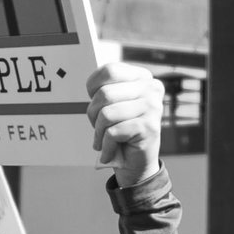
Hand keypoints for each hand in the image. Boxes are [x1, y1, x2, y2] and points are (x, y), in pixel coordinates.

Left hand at [87, 62, 163, 188]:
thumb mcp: (113, 103)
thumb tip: (81, 80)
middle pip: (105, 94)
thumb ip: (106, 88)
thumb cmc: (120, 129)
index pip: (109, 70)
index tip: (95, 102)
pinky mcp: (149, 127)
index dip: (93, 87)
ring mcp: (153, 107)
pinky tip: (109, 151)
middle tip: (98, 127)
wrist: (137, 162)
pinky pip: (113, 132)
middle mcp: (151, 88)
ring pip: (106, 114)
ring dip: (99, 132)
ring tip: (103, 140)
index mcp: (142, 76)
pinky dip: (105, 146)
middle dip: (93, 114)